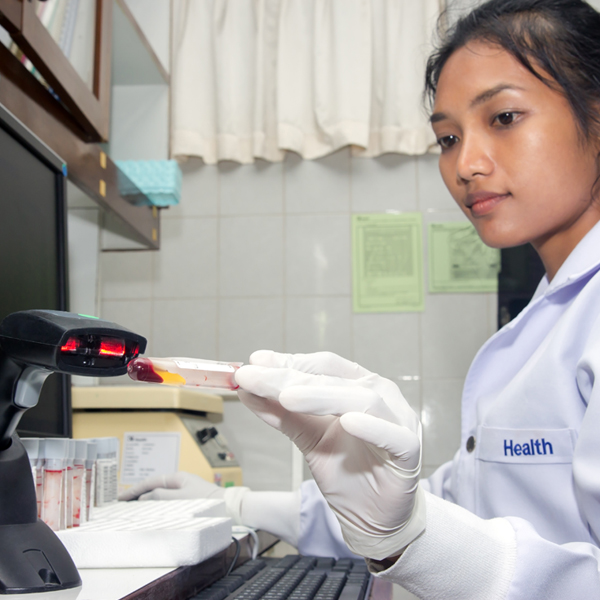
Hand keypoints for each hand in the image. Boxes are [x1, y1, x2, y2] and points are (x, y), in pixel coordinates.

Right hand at [118, 471, 225, 501]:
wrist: (226, 506)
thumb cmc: (205, 501)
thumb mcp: (180, 499)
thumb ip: (161, 497)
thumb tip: (144, 497)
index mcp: (177, 477)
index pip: (150, 482)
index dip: (134, 490)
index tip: (120, 497)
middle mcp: (178, 481)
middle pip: (153, 486)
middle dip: (137, 493)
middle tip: (120, 502)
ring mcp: (182, 489)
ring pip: (158, 493)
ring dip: (144, 499)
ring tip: (130, 506)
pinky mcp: (186, 498)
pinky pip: (165, 499)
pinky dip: (154, 503)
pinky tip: (149, 510)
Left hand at [235, 350, 424, 560]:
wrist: (374, 518)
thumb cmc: (348, 472)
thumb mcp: (309, 439)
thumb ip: (283, 413)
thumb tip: (247, 389)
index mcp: (357, 387)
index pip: (323, 366)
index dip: (290, 361)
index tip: (255, 361)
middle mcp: (380, 396)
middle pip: (334, 379)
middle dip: (291, 377)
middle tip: (253, 377)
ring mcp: (397, 420)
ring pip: (362, 399)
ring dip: (321, 396)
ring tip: (287, 397)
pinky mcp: (408, 451)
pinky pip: (392, 435)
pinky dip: (371, 426)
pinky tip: (347, 421)